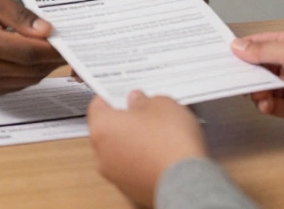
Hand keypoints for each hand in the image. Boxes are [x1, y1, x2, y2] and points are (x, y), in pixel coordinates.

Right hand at [0, 0, 65, 96]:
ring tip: (56, 50)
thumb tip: (47, 30)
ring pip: (29, 79)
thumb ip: (21, 15)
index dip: (52, 49)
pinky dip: (33, 72)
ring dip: (46, 66)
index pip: (28, 52)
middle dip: (54, 58)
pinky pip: (20, 84)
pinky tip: (37, 58)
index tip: (69, 41)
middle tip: (69, 45)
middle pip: (31, 68)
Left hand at [87, 92, 206, 207]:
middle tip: (146, 113)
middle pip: (108, 131)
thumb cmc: (170, 140)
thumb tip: (137, 102)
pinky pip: (133, 169)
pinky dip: (143, 161)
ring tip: (158, 136)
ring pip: (120, 152)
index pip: (97, 106)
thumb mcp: (161, 104)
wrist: (186, 181)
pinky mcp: (131, 190)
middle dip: (125, 122)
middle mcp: (102, 154)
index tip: (125, 94)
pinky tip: (162, 154)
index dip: (112, 97)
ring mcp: (115, 175)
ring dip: (134, 143)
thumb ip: (143, 101)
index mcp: (102, 128)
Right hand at [232, 30, 283, 131]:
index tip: (224, 52)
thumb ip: (263, 51)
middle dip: (245, 71)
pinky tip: (265, 103)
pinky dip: (264, 105)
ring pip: (261, 87)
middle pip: (258, 67)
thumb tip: (237, 46)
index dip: (243, 47)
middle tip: (231, 75)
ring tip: (256, 92)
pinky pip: (270, 105)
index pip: (261, 43)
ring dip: (255, 90)